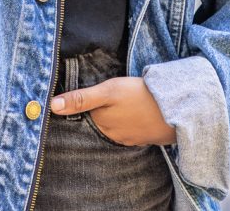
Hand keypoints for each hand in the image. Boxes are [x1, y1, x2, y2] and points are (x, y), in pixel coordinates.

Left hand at [49, 76, 175, 145]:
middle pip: (100, 123)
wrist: (177, 110)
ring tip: (121, 105)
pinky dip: (129, 122)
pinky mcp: (144, 137)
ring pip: (115, 127)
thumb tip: (52, 106)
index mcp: (102, 123)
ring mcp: (130, 138)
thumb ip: (81, 98)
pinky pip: (130, 129)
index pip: (85, 115)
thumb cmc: (140, 96)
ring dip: (115, 118)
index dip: (83, 106)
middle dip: (99, 114)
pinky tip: (134, 113)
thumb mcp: (109, 91)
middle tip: (107, 99)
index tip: (86, 98)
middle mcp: (113, 135)